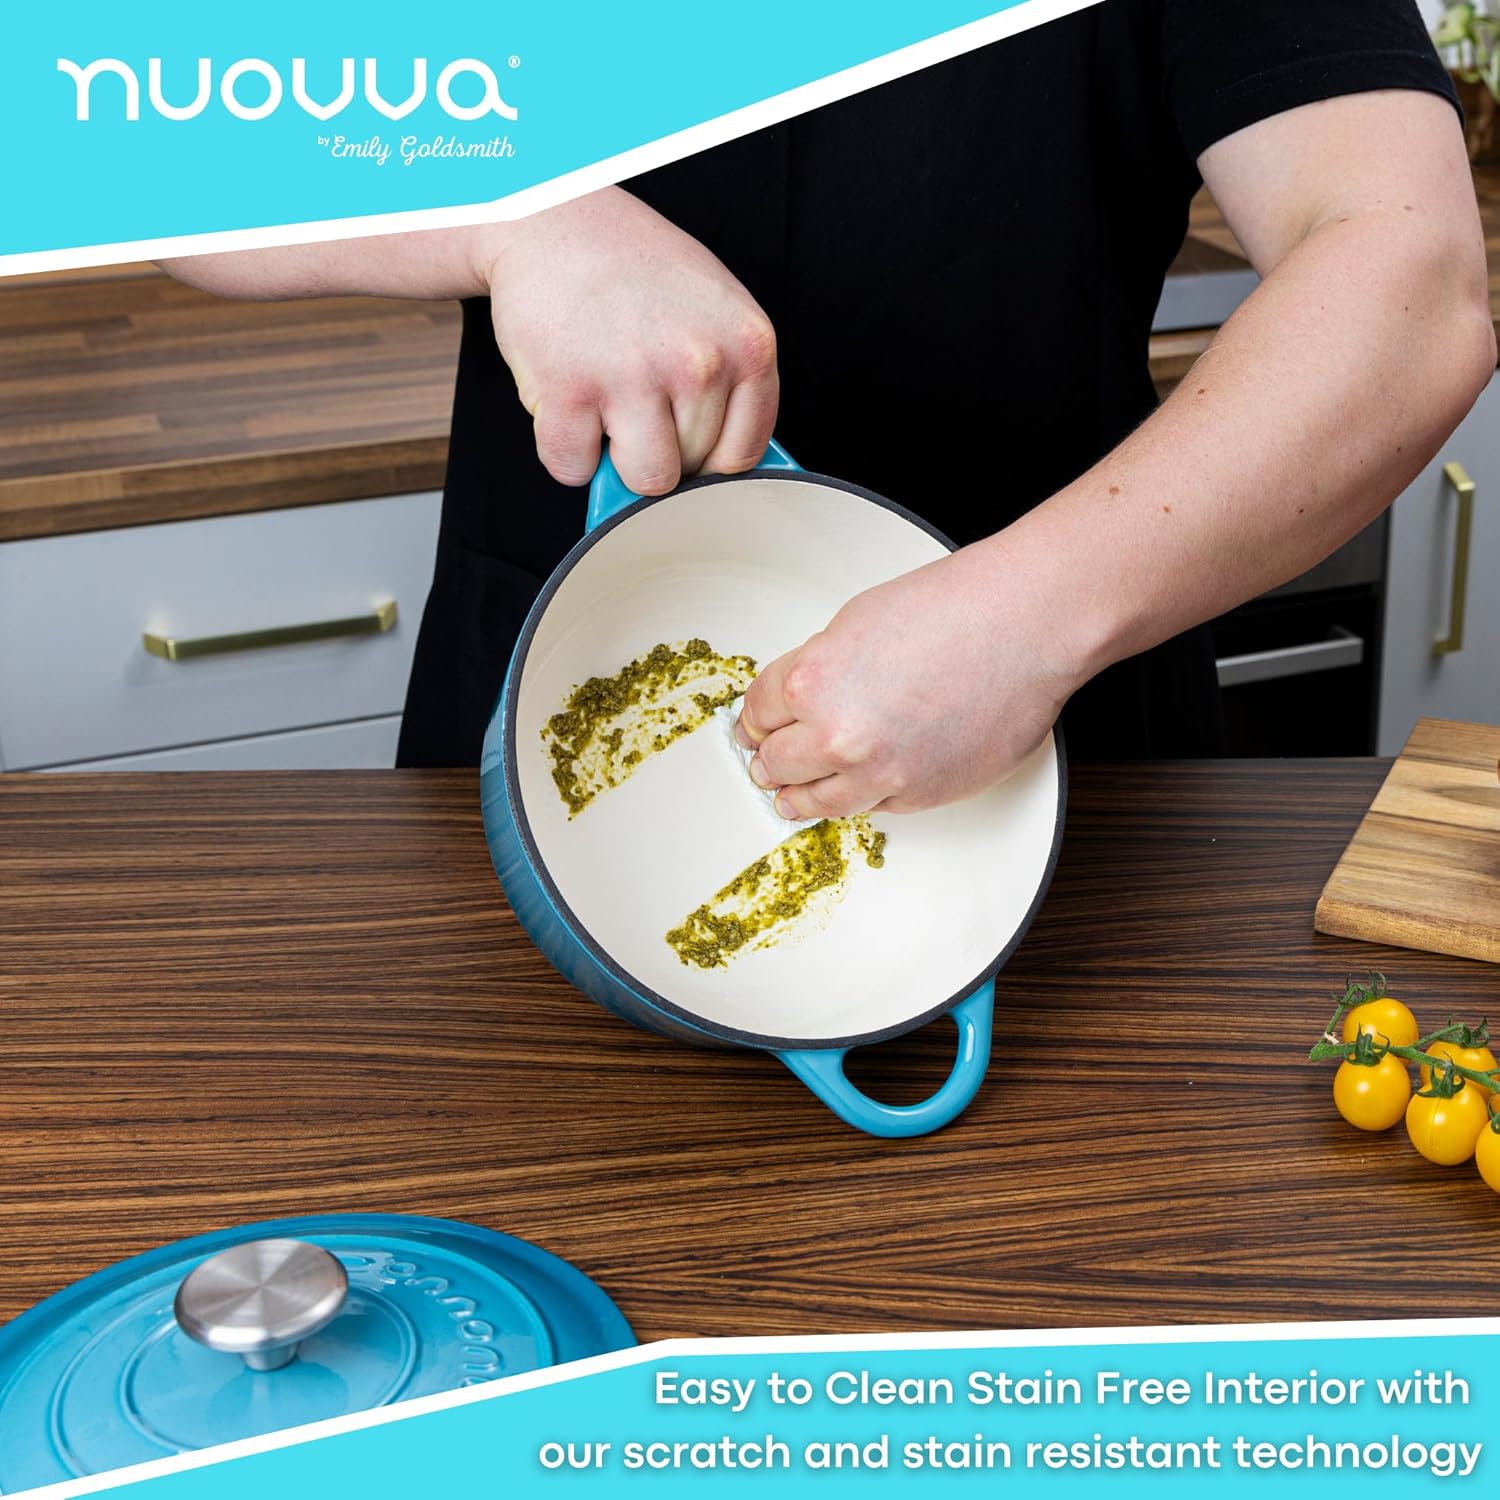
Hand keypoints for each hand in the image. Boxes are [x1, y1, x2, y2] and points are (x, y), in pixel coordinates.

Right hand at [479, 187, 778, 493]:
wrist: (551, 221)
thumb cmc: (635, 271)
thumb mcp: (715, 311)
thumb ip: (732, 387)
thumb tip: (724, 473)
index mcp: (748, 344)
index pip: (742, 455)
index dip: (705, 457)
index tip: (684, 440)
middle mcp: (698, 362)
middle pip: (689, 470)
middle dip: (657, 446)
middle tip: (633, 390)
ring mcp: (634, 377)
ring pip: (643, 480)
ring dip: (615, 456)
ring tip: (604, 400)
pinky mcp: (569, 391)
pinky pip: (574, 469)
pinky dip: (563, 449)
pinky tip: (568, 400)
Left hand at [734, 546, 1079, 818]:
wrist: (1022, 628)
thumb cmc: (952, 611)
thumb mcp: (854, 623)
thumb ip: (819, 668)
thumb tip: (801, 701)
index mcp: (809, 682)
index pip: (756, 715)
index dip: (753, 721)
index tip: (753, 729)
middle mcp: (837, 736)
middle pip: (776, 764)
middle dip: (769, 760)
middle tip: (764, 764)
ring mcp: (879, 773)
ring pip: (816, 801)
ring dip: (797, 797)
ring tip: (788, 798)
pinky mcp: (918, 795)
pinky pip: (871, 807)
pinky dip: (860, 797)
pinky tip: (854, 789)